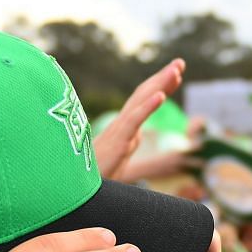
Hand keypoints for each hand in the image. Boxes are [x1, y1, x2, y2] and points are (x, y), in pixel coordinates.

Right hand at [95, 59, 183, 178]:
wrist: (72, 188)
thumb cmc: (90, 177)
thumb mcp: (113, 159)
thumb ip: (121, 148)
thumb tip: (129, 142)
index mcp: (123, 129)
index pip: (142, 102)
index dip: (159, 87)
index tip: (175, 74)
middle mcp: (121, 126)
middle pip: (143, 96)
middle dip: (163, 78)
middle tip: (180, 63)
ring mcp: (119, 133)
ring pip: (141, 103)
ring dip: (160, 85)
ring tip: (176, 71)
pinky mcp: (117, 143)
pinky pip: (134, 122)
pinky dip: (148, 107)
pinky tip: (161, 96)